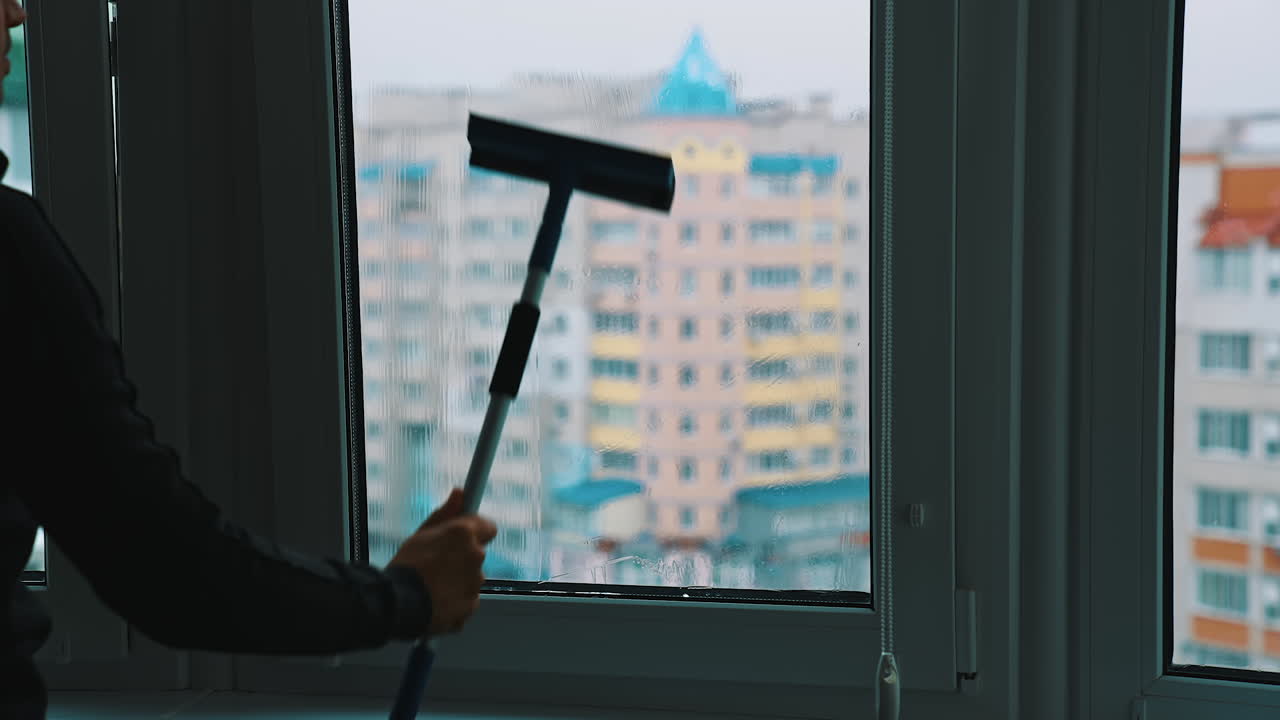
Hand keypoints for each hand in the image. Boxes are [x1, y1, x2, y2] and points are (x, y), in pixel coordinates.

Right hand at [386, 487, 496, 636]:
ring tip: (432, 585)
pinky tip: (436, 600)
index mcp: (464, 534)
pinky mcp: (471, 605)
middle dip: (462, 558)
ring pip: (471, 578)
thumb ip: (446, 513)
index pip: (488, 527)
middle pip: (476, 555)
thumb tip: (460, 493)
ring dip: (458, 580)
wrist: (398, 604)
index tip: (466, 535)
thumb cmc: (407, 566)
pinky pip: (467, 600)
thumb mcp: (422, 533)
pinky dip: (456, 600)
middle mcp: (475, 556)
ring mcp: (475, 583)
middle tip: (437, 564)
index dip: (477, 531)